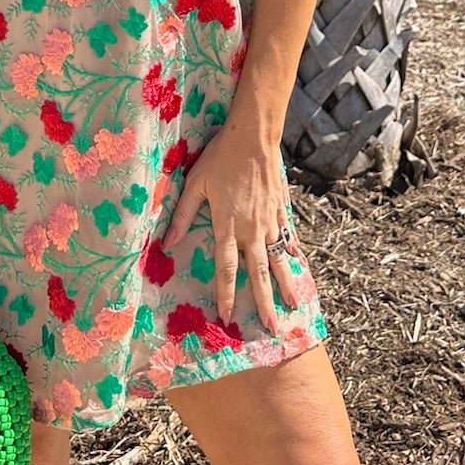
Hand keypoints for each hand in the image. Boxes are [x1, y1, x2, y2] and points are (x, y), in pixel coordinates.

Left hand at [160, 116, 299, 333]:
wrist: (253, 135)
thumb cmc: (219, 157)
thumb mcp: (195, 184)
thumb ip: (182, 215)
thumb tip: (166, 244)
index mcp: (227, 224)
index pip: (227, 268)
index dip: (226, 294)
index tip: (227, 317)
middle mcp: (251, 228)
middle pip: (258, 272)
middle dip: (264, 302)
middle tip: (272, 328)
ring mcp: (269, 219)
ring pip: (278, 258)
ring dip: (285, 284)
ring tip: (294, 305)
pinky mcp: (280, 208)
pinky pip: (287, 235)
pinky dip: (291, 251)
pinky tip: (297, 263)